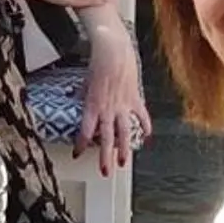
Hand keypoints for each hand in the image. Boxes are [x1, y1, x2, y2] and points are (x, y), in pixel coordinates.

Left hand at [78, 41, 148, 174]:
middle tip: (104, 172)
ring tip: (124, 163)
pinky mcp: (135, 98)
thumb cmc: (97, 63)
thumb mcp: (85, 82)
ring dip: (124, 149)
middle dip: (104, 157)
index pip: (85, 131)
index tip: (77, 154)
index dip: (80, 144)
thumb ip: (82, 94)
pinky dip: (145, 126)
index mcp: (92, 105)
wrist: (114, 51)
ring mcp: (123, 105)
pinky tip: (146, 136)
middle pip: (105, 138)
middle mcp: (107, 109)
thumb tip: (76, 99)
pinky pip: (141, 116)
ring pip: (124, 132)